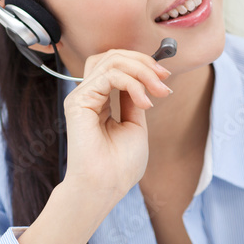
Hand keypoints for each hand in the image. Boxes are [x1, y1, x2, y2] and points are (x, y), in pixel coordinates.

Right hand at [62, 49, 172, 199]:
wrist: (106, 186)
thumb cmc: (120, 165)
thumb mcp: (136, 125)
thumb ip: (135, 99)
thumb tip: (143, 78)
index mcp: (100, 100)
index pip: (116, 65)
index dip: (142, 64)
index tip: (164, 78)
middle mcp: (89, 95)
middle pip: (113, 56)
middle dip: (143, 62)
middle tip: (163, 79)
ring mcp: (82, 96)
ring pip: (112, 61)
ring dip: (141, 71)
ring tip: (157, 91)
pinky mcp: (78, 101)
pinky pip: (109, 76)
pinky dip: (133, 84)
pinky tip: (144, 102)